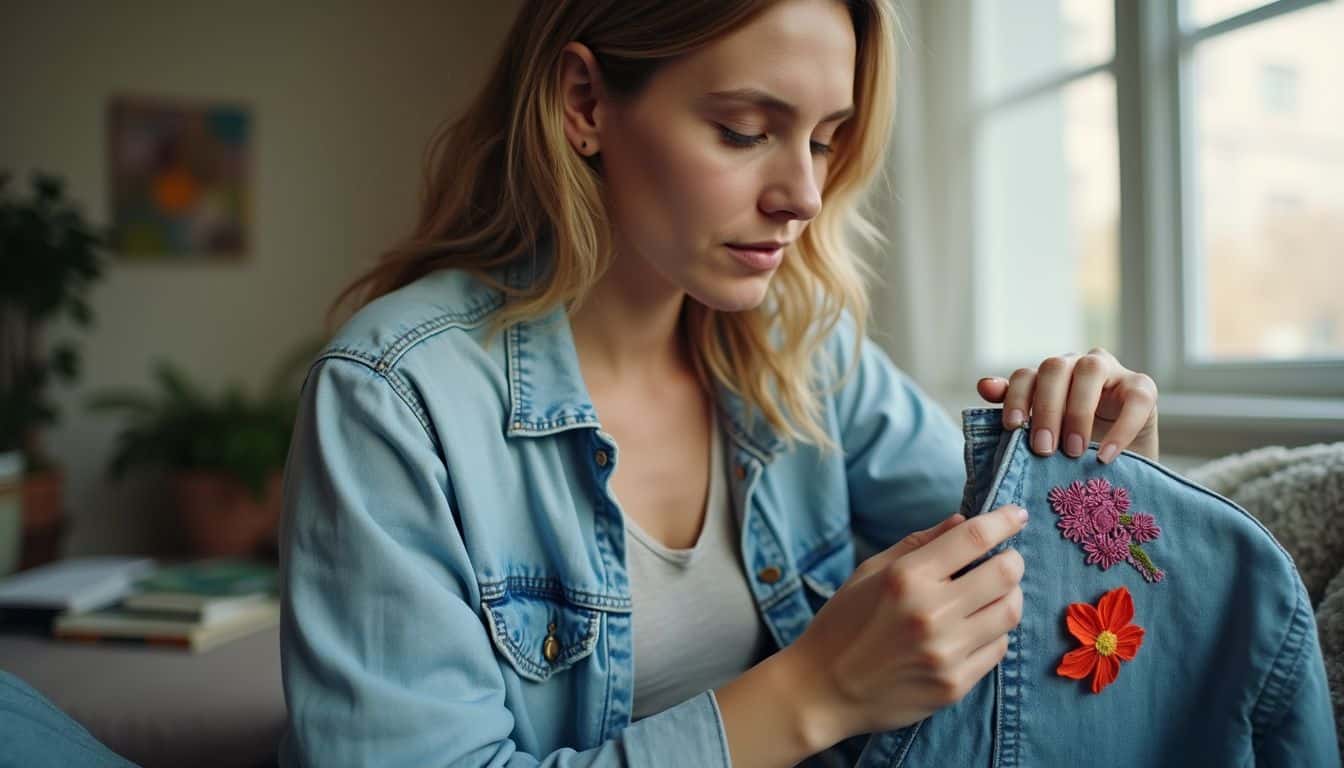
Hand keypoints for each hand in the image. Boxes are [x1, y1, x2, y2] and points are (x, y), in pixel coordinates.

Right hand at [781, 505, 1027, 749]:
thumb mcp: (869, 573)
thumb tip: (962, 522)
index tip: (1016, 515)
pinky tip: (975, 629)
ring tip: (993, 595)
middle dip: (1013, 560)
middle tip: (1006, 560)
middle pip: (1005, 574)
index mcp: (906, 577)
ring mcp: (946, 652)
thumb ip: (917, 544)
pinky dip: (994, 632)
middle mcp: (931, 613)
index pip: (974, 538)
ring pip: (1010, 612)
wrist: (823, 690)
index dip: (1004, 521)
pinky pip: (998, 648)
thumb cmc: (842, 624)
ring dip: (1010, 596)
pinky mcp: (955, 684)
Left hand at [976, 347, 1158, 463]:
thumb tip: (984, 386)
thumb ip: (1016, 413)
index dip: (1015, 398)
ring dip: (1077, 412)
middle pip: (1054, 368)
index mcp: (1048, 378)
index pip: (1025, 375)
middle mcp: (1077, 366)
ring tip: (1073, 452)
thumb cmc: (1075, 453)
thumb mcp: (1045, 438)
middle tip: (1043, 449)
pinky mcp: (1143, 388)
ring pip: (1090, 370)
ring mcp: (1112, 372)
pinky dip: (1120, 428)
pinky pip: (1135, 398)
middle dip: (1045, 409)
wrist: (1122, 472)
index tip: (1011, 429)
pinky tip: (1106, 456)